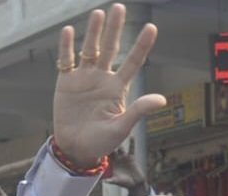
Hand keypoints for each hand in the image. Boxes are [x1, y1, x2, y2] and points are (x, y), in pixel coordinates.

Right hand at [52, 4, 165, 167]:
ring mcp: (84, 78)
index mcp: (118, 88)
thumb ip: (138, 110)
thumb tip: (161, 100)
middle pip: (110, 48)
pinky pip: (66, 61)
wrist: (75, 149)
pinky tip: (69, 31)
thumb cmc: (101, 142)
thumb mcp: (121, 127)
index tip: (151, 28)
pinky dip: (67, 47)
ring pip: (90, 49)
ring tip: (98, 14)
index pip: (133, 62)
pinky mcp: (66, 82)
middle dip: (115, 29)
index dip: (141, 45)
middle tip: (119, 8)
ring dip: (94, 32)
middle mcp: (102, 78)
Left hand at [105, 139, 147, 191]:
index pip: (106, 156)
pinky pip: (131, 148)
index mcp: (112, 164)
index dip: (102, 151)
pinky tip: (132, 137)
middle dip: (109, 144)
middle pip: (112, 149)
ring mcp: (124, 157)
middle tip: (106, 136)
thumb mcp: (116, 181)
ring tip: (117, 134)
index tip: (98, 146)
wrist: (135, 184)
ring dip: (119, 142)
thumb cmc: (124, 183)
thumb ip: (110, 180)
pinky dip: (132, 143)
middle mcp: (117, 159)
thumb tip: (103, 181)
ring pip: (120, 148)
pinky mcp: (131, 157)